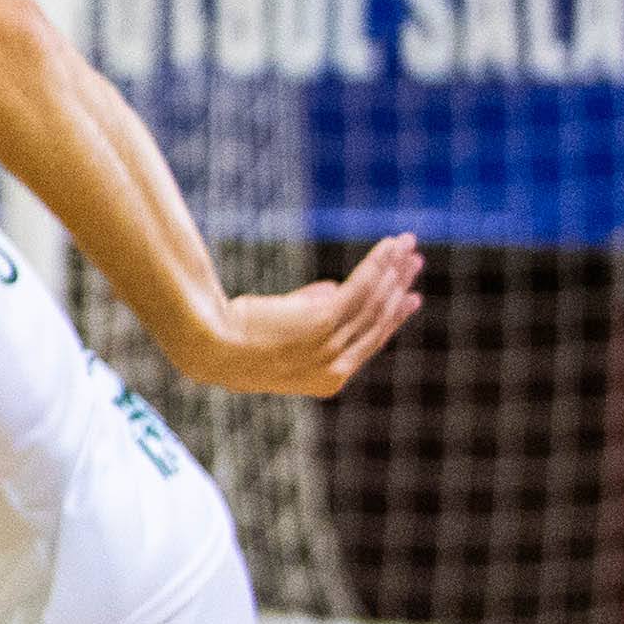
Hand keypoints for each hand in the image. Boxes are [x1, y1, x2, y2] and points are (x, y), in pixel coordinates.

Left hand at [187, 233, 420, 399]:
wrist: (209, 345)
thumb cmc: (234, 339)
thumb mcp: (280, 331)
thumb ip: (310, 311)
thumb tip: (333, 289)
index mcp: (328, 380)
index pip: (369, 343)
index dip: (391, 317)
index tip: (410, 297)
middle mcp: (336, 367)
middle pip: (378, 321)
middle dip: (400, 286)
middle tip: (414, 261)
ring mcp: (331, 346)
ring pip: (374, 301)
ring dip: (394, 268)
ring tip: (407, 244)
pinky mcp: (324, 321)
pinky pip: (361, 287)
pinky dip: (377, 264)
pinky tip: (388, 245)